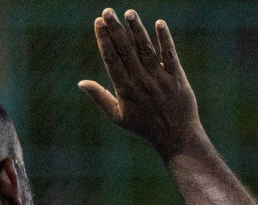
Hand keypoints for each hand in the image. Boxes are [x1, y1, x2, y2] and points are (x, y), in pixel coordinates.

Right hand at [79, 10, 204, 159]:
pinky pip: (170, 55)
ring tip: (129, 13)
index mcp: (125, 90)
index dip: (104, 40)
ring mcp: (159, 79)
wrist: (177, 139)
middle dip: (116, 29)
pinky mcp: (177, 78)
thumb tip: (81, 83)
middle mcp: (141, 82)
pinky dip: (164, 39)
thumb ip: (100, 97)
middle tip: (107, 11)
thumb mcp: (118, 117)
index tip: (98, 23)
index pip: (112, 59)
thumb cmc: (145, 128)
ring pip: (146, 49)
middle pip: (126, 51)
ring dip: (137, 30)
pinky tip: (159, 23)